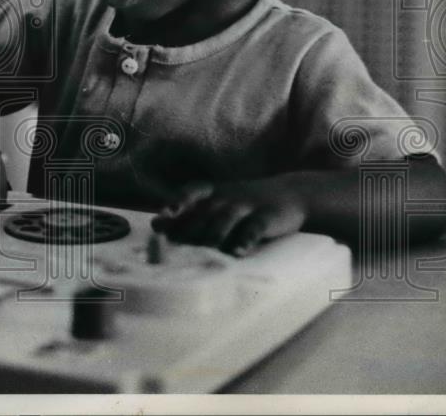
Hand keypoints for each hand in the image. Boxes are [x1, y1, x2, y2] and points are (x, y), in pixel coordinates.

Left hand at [151, 177, 306, 256]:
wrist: (291, 194)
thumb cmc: (244, 204)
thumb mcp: (218, 203)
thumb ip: (189, 213)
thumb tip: (154, 224)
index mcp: (212, 192)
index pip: (191, 192)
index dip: (178, 203)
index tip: (164, 216)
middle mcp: (226, 197)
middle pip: (204, 213)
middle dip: (188, 231)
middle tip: (174, 251)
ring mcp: (247, 205)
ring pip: (225, 220)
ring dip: (213, 236)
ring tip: (202, 252)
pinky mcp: (267, 216)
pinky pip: (254, 228)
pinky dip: (245, 239)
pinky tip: (237, 252)